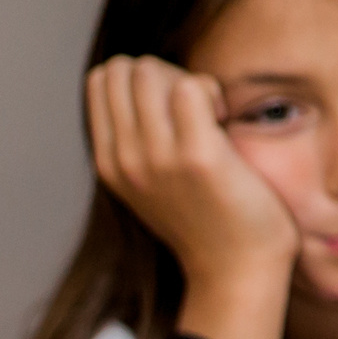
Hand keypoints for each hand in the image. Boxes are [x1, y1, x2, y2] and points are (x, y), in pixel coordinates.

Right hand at [87, 54, 295, 338]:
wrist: (235, 269)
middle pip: (126, 69)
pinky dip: (212, 91)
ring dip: (185, 80)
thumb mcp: (150, 181)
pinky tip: (223, 121)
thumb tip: (138, 80)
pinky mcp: (196, 156)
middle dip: (160, 75)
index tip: (167, 113)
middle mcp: (124, 160)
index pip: (102, 80)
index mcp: (108, 164)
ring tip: (207, 115)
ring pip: (152, 71)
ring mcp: (157, 158)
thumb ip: (135, 138)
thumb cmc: (204, 219)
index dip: (138, 81)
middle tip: (190, 111)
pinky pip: (192, 85)